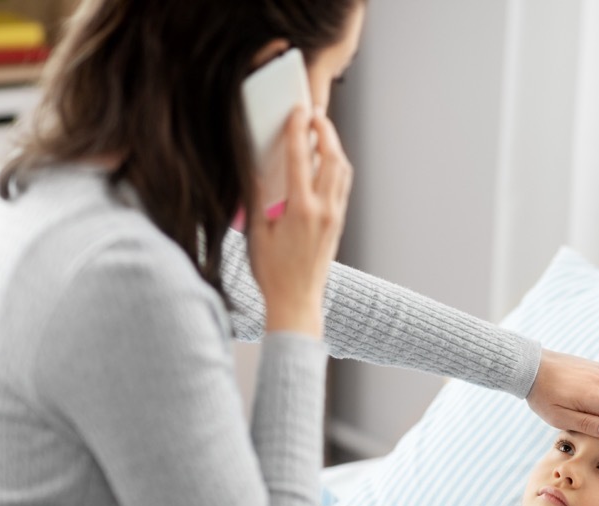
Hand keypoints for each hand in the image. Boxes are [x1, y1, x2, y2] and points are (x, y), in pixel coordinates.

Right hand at [246, 107, 352, 336]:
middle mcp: (323, 210)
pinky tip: (325, 161)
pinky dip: (336, 166)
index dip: (297, 129)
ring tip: (321, 132)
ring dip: (334, 147)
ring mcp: (334, 216)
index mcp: (300, 209)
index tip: (296, 110)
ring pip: (342, 171)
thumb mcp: (256, 232)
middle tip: (314, 114)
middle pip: (331, 158)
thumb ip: (257, 198)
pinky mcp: (338, 223)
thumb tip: (256, 167)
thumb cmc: (273, 273)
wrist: (297, 301)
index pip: (300, 158)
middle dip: (324, 131)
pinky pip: (342, 186)